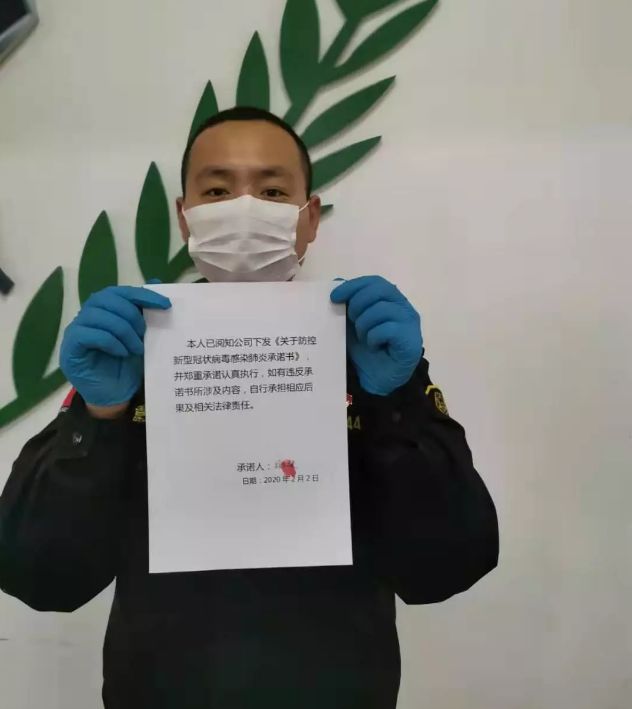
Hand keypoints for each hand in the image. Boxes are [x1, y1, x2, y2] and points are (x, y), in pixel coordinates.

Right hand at [60, 286, 170, 407]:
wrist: (115, 396)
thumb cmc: (127, 365)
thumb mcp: (141, 336)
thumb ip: (144, 311)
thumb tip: (157, 281)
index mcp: (104, 309)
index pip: (120, 291)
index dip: (142, 294)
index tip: (165, 304)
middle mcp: (87, 315)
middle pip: (107, 298)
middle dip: (131, 314)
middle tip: (144, 333)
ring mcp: (75, 330)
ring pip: (98, 315)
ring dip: (123, 331)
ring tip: (136, 348)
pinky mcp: (70, 347)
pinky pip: (88, 334)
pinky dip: (110, 342)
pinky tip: (122, 353)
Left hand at [331, 276, 422, 395]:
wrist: (375, 379)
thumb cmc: (366, 350)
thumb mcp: (350, 325)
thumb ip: (347, 305)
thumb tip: (337, 282)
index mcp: (390, 300)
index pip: (374, 282)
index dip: (354, 286)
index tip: (335, 296)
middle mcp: (403, 307)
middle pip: (381, 289)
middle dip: (358, 302)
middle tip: (350, 319)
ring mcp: (409, 323)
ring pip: (382, 309)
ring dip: (364, 324)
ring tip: (363, 337)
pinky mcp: (410, 340)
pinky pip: (388, 329)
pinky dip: (374, 337)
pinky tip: (373, 345)